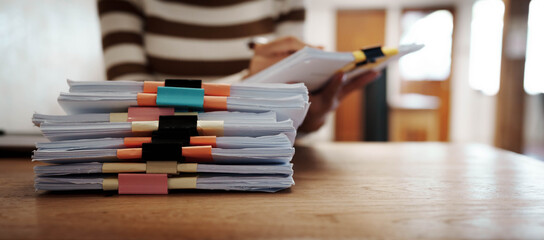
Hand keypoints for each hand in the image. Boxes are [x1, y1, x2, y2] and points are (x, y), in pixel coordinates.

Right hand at [245, 36, 379, 132]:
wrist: (303, 122)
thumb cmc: (295, 107)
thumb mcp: (290, 98)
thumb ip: (293, 89)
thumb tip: (296, 77)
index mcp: (319, 104)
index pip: (328, 93)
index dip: (334, 84)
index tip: (340, 74)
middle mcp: (331, 103)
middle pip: (347, 89)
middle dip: (360, 80)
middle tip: (374, 72)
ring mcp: (337, 100)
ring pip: (351, 87)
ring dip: (364, 78)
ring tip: (378, 69)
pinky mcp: (339, 97)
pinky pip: (351, 86)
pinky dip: (360, 78)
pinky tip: (371, 70)